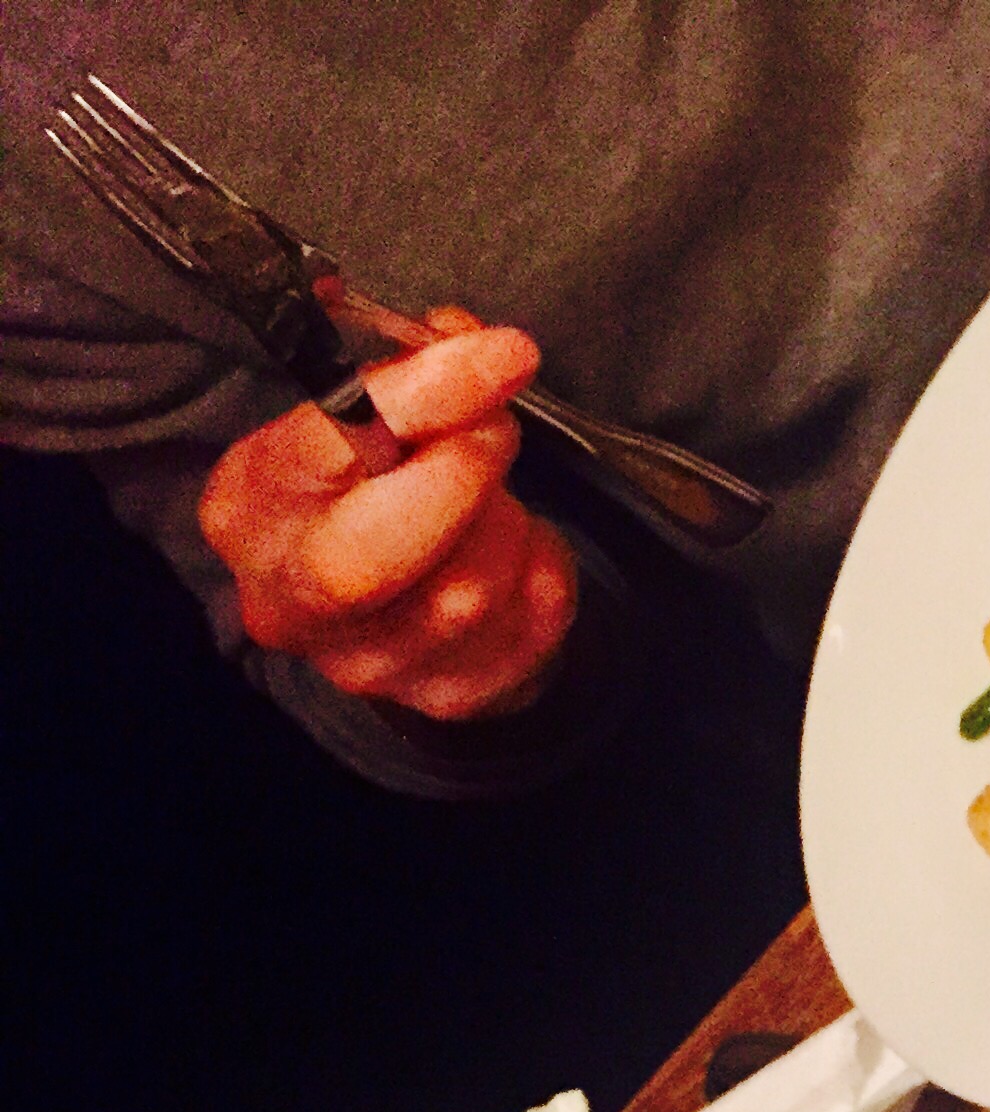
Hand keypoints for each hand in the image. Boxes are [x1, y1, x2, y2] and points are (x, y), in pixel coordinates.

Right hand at [197, 312, 576, 720]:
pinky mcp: (445, 696)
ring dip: (506, 519)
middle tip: (496, 428)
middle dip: (463, 473)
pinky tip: (514, 547)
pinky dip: (542, 564)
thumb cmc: (371, 485)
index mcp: (250, 504)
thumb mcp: (365, 414)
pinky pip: (531, 618)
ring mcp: (366, 664)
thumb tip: (468, 340)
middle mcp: (290, 599)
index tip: (501, 353)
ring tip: (492, 495)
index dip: (422, 397)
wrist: (389, 602)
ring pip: (469, 587)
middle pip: (379, 552)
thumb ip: (411, 368)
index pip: (327, 448)